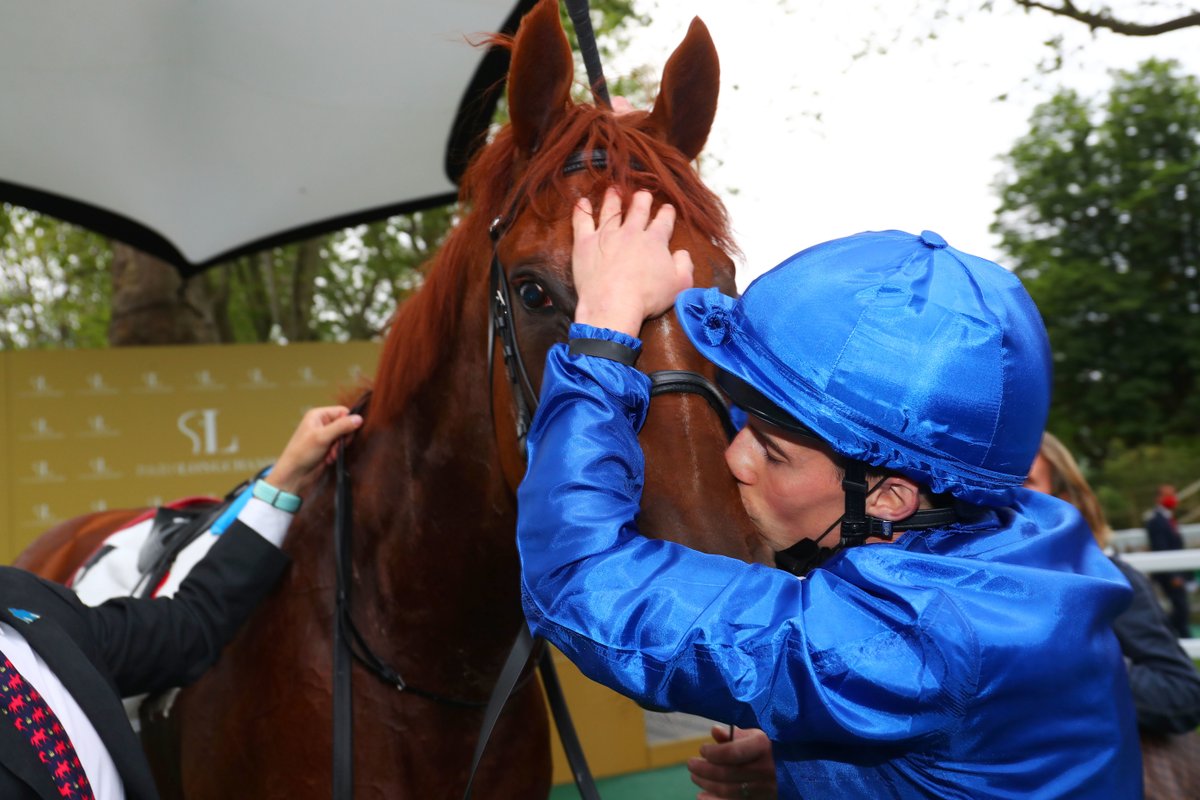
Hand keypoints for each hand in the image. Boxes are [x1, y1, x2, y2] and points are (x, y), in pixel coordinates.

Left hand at [264, 406, 362, 494]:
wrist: (295, 474)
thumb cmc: (302, 452)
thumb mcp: (323, 437)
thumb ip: (342, 426)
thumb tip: (359, 418)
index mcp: (318, 415)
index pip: (342, 411)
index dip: (347, 422)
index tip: (347, 434)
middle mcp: (322, 423)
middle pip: (345, 425)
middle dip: (342, 438)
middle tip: (335, 447)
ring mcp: (325, 436)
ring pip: (343, 437)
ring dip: (339, 448)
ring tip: (330, 455)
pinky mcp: (327, 447)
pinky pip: (340, 447)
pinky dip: (336, 453)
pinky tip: (328, 459)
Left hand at [572, 187, 693, 336]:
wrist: (613, 304)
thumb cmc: (647, 298)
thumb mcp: (680, 284)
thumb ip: (685, 265)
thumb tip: (682, 253)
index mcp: (655, 240)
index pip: (663, 221)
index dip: (666, 213)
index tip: (667, 209)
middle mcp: (631, 231)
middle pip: (638, 209)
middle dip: (642, 199)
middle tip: (643, 194)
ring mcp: (606, 234)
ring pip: (611, 209)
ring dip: (614, 198)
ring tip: (614, 190)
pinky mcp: (585, 242)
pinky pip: (582, 221)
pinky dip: (582, 210)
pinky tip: (582, 202)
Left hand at [687, 726, 776, 799]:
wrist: (796, 770)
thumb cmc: (771, 749)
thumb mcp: (756, 736)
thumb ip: (735, 735)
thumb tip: (714, 731)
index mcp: (763, 746)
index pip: (732, 752)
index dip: (712, 752)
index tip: (702, 749)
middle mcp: (765, 769)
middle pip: (726, 773)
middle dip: (704, 769)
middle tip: (691, 764)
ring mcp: (764, 789)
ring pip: (728, 790)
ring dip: (706, 784)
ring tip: (695, 776)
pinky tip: (701, 796)